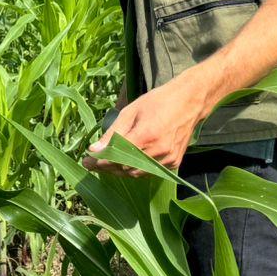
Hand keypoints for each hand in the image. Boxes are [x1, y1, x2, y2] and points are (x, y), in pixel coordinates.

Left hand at [84, 71, 212, 174]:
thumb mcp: (131, 111)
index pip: (116, 157)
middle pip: (125, 169)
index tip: (87, 161)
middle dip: (107, 167)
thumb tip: (94, 149)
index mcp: (145, 135)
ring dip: (120, 170)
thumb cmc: (158, 101)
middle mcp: (158, 151)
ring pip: (136, 174)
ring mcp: (168, 159)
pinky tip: (126, 162)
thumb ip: (113, 133)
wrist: (190, 101)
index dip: (100, 162)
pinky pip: (149, 172)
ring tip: (107, 162)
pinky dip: (135, 169)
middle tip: (93, 162)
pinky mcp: (174, 163)